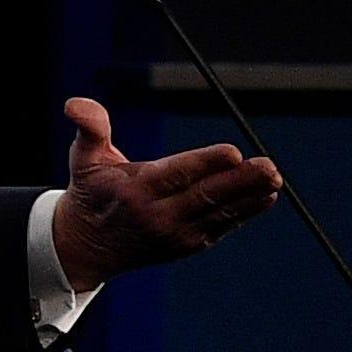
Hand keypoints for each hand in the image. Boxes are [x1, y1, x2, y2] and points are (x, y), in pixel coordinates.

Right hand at [48, 99, 281, 288]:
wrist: (89, 247)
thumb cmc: (92, 192)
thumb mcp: (83, 158)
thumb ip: (90, 128)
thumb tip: (75, 104)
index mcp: (135, 192)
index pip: (175, 175)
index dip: (205, 164)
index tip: (233, 151)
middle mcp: (158, 216)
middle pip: (205, 196)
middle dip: (240, 181)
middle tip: (270, 167)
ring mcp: (176, 234)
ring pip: (219, 214)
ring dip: (250, 197)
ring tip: (276, 180)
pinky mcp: (190, 244)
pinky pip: (222, 227)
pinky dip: (245, 213)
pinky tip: (266, 197)